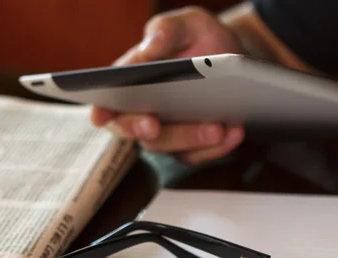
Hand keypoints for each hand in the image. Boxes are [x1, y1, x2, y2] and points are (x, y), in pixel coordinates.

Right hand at [91, 6, 244, 164]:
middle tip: (154, 124)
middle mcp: (147, 113)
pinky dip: (220, 145)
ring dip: (193, 139)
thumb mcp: (189, 24)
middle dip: (146, 130)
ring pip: (174, 148)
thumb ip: (165, 29)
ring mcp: (171, 133)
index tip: (100, 115)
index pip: (109, 103)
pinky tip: (235, 129)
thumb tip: (147, 49)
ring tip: (218, 126)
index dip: (101, 111)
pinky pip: (203, 154)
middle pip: (140, 132)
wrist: (238, 60)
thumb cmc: (202, 40)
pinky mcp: (195, 146)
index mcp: (133, 84)